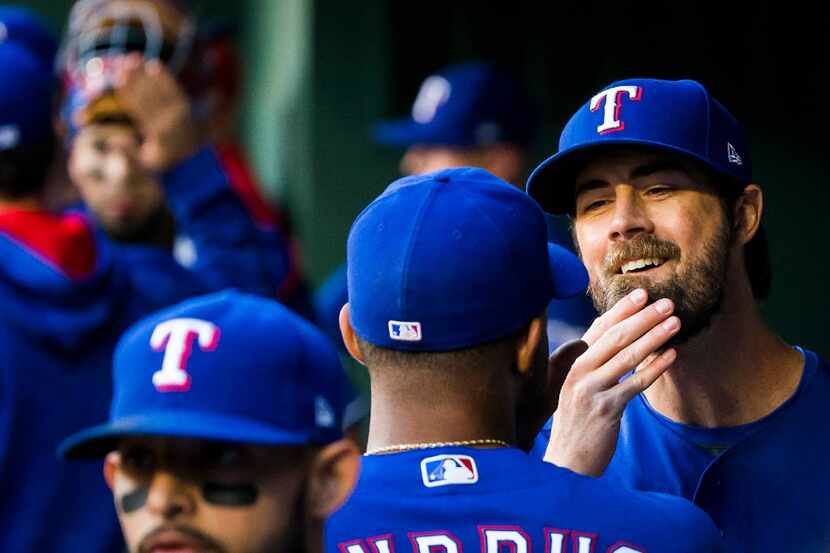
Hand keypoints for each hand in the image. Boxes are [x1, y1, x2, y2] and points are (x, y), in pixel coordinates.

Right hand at [114, 54, 197, 171]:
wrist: (190, 162)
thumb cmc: (160, 161)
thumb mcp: (143, 164)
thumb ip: (128, 155)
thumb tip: (114, 141)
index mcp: (160, 134)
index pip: (142, 109)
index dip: (131, 93)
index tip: (119, 79)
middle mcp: (172, 121)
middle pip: (151, 95)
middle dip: (137, 78)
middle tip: (123, 61)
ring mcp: (182, 113)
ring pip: (162, 89)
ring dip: (147, 73)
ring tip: (133, 58)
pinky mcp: (186, 107)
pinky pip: (175, 89)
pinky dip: (165, 77)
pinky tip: (155, 65)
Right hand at [544, 288, 679, 475]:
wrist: (565, 463)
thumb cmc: (576, 427)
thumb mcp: (578, 391)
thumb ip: (594, 368)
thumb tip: (622, 345)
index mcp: (572, 365)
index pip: (598, 329)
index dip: (621, 310)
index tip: (641, 294)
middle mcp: (578, 373)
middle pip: (614, 338)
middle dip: (642, 318)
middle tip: (667, 302)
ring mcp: (590, 391)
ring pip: (626, 357)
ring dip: (653, 337)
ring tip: (675, 323)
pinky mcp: (605, 410)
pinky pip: (634, 384)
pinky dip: (654, 368)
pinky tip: (672, 356)